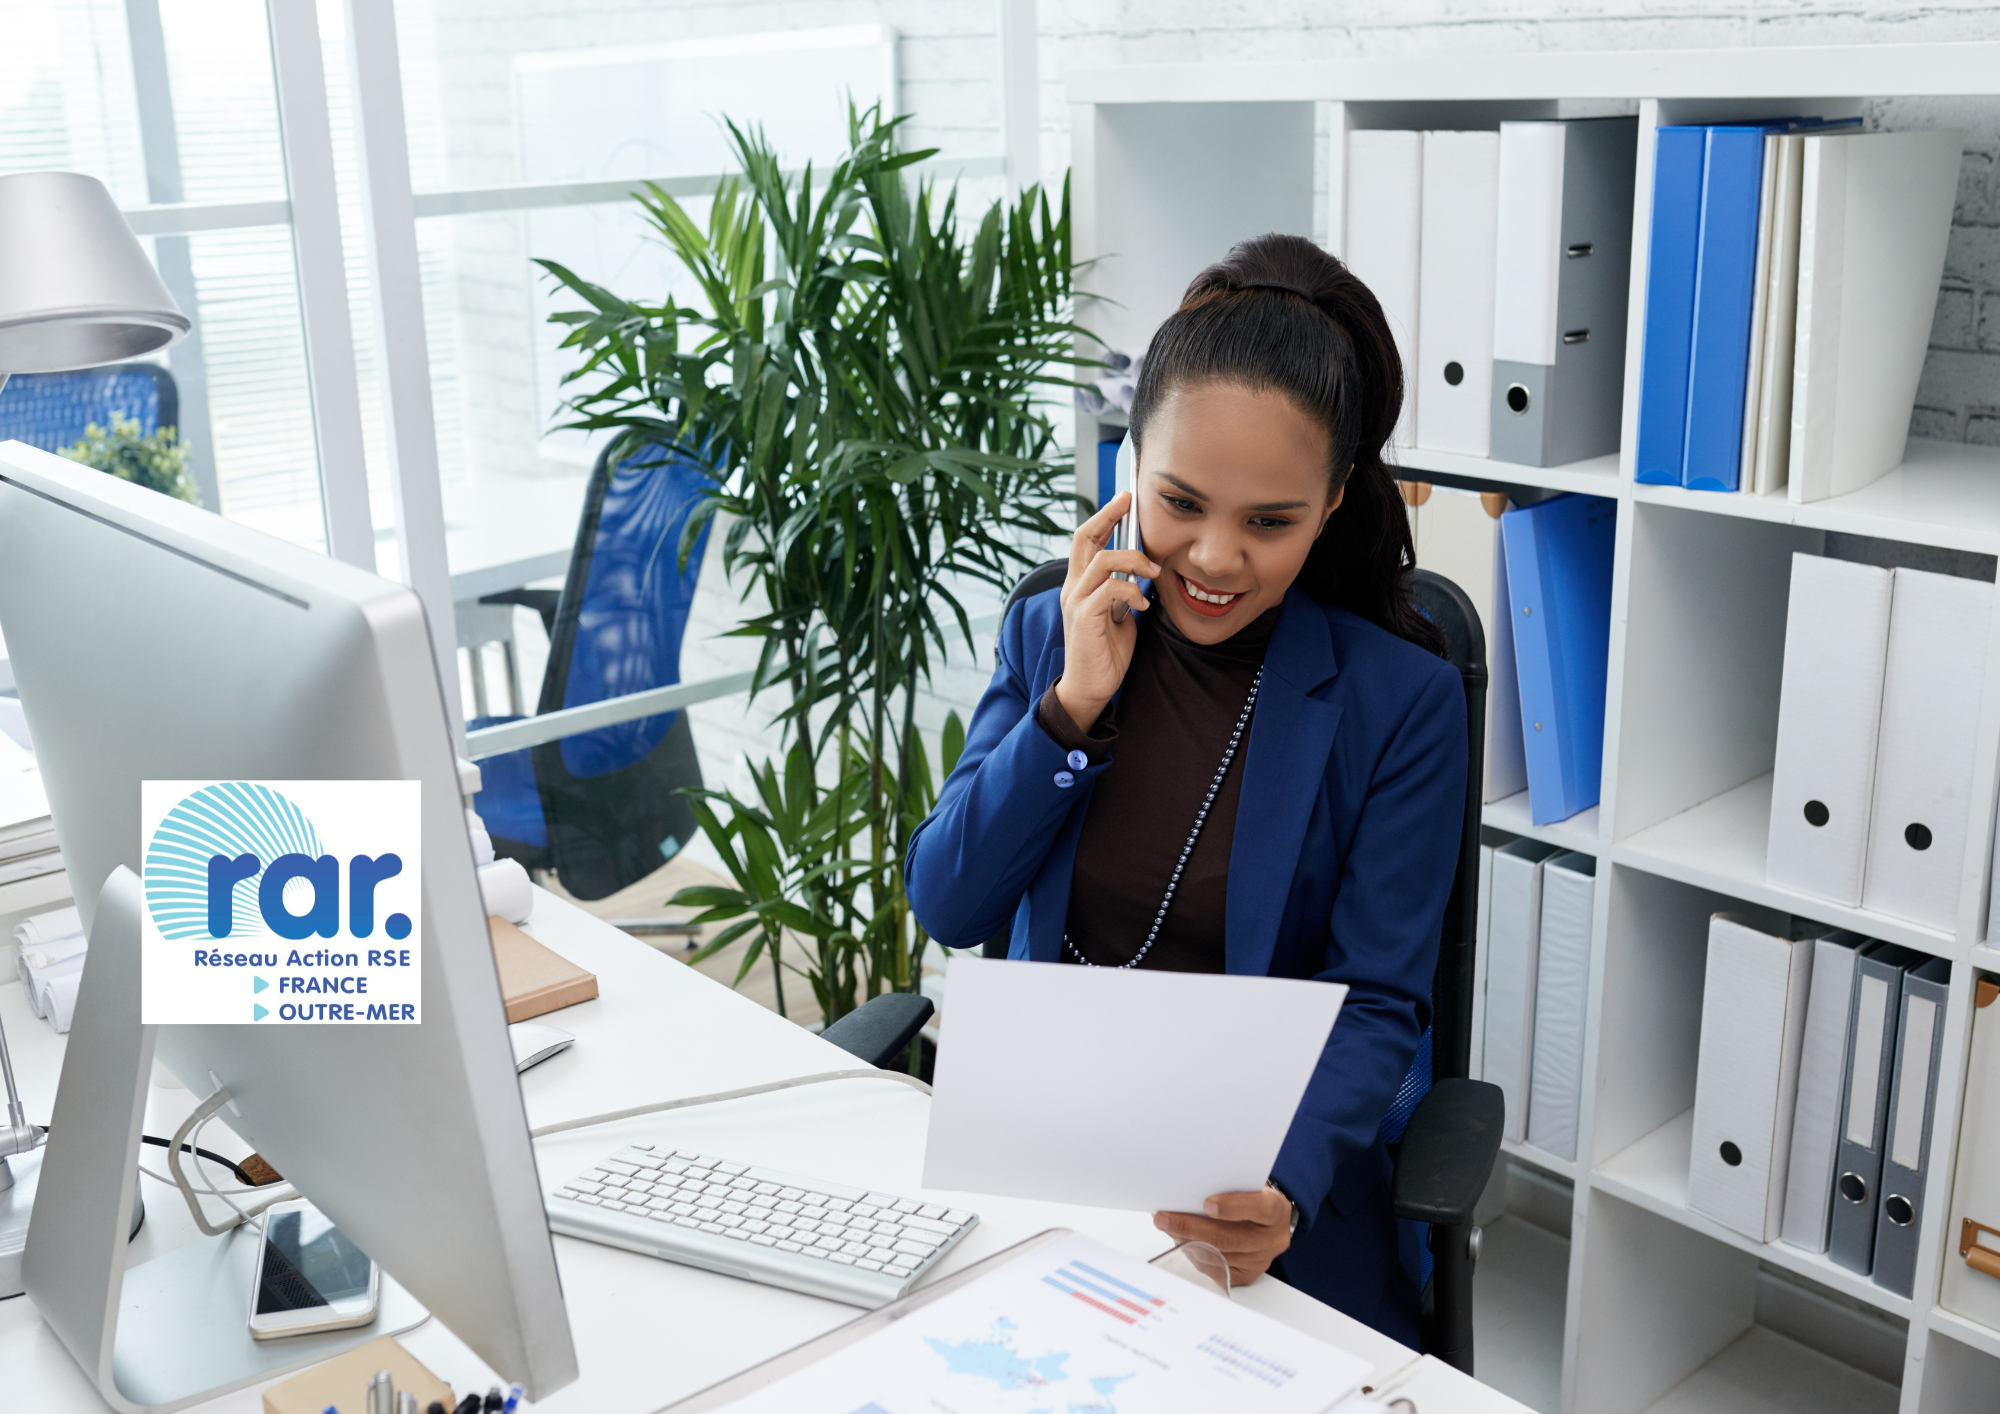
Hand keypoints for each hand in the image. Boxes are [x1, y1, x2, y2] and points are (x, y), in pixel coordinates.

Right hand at [1054, 492, 1159, 729]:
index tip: (1124, 499)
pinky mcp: (1084, 618)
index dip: (1104, 516)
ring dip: (1133, 560)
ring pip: (1103, 560)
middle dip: (1109, 515)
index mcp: (1080, 584)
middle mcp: (1073, 588)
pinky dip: (1131, 590)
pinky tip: (1142, 603)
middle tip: (1130, 503)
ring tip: (1152, 572)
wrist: (1091, 688)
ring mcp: (1076, 602)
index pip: (1086, 539)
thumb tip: (1143, 571)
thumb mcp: (1119, 613)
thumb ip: (1123, 590)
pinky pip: (1109, 589)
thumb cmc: (1105, 652)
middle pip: (1085, 538)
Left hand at [1152, 1184, 1292, 1286]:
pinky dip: (1195, 1256)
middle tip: (1164, 1219)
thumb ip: (1227, 1186)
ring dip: (1186, 1242)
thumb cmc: (1253, 1198)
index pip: (1258, 1209)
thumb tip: (1187, 1191)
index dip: (1231, 1207)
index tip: (1206, 1204)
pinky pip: (1215, 1270)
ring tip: (1168, 1228)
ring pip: (1218, 1256)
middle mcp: (1271, 1239)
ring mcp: (1260, 1261)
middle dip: (1191, 1227)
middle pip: (1229, 1238)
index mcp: (1276, 1210)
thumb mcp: (1248, 1185)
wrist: (1270, 1223)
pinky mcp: (1246, 1275)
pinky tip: (1182, 1243)